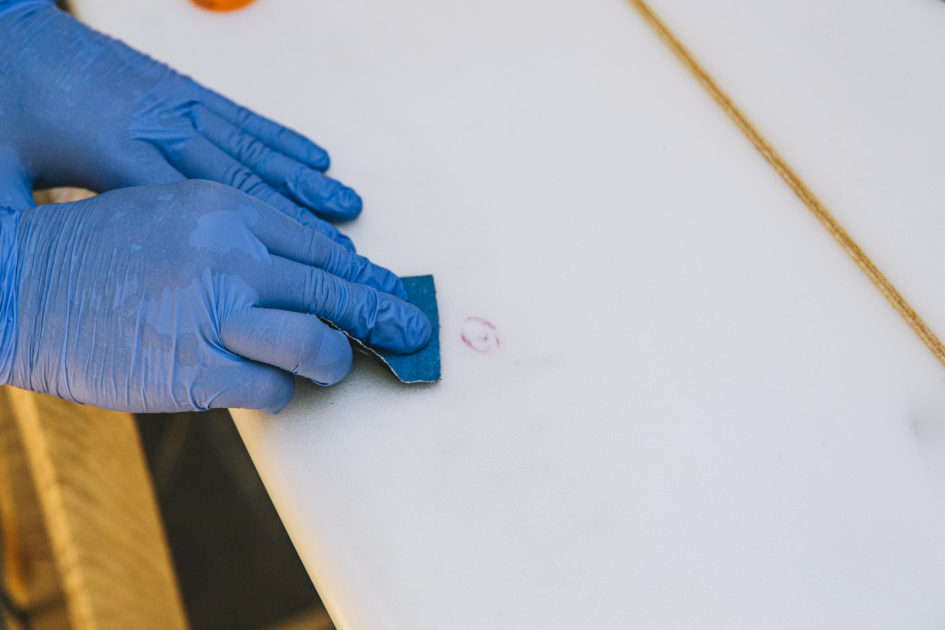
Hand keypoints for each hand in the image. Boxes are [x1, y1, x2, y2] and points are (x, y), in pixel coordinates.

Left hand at [0, 0, 359, 247]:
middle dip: (298, 222)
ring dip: (305, 182)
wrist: (7, 30)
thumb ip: (22, 224)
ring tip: (348, 209)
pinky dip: (285, 141)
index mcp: (114, 151)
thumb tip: (18, 283)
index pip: (195, 211)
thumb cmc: (5, 102)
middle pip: (242, 182)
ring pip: (254, 149)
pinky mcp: (184, 89)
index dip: (248, 249)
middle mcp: (159, 126)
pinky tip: (316, 159)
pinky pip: (245, 119)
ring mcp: (178, 105)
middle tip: (343, 258)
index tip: (291, 279)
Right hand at [0, 181, 431, 412]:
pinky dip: (281, 391)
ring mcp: (216, 314)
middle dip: (385, 313)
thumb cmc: (99, 250)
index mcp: (227, 209)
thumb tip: (306, 276)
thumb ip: (242, 238)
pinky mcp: (198, 371)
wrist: (21, 284)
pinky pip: (273, 389)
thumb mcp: (174, 213)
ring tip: (337, 363)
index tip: (390, 288)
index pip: (321, 246)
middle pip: (334, 290)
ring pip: (317, 344)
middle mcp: (230, 256)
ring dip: (335, 359)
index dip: (364, 274)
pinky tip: (270, 385)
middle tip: (413, 329)